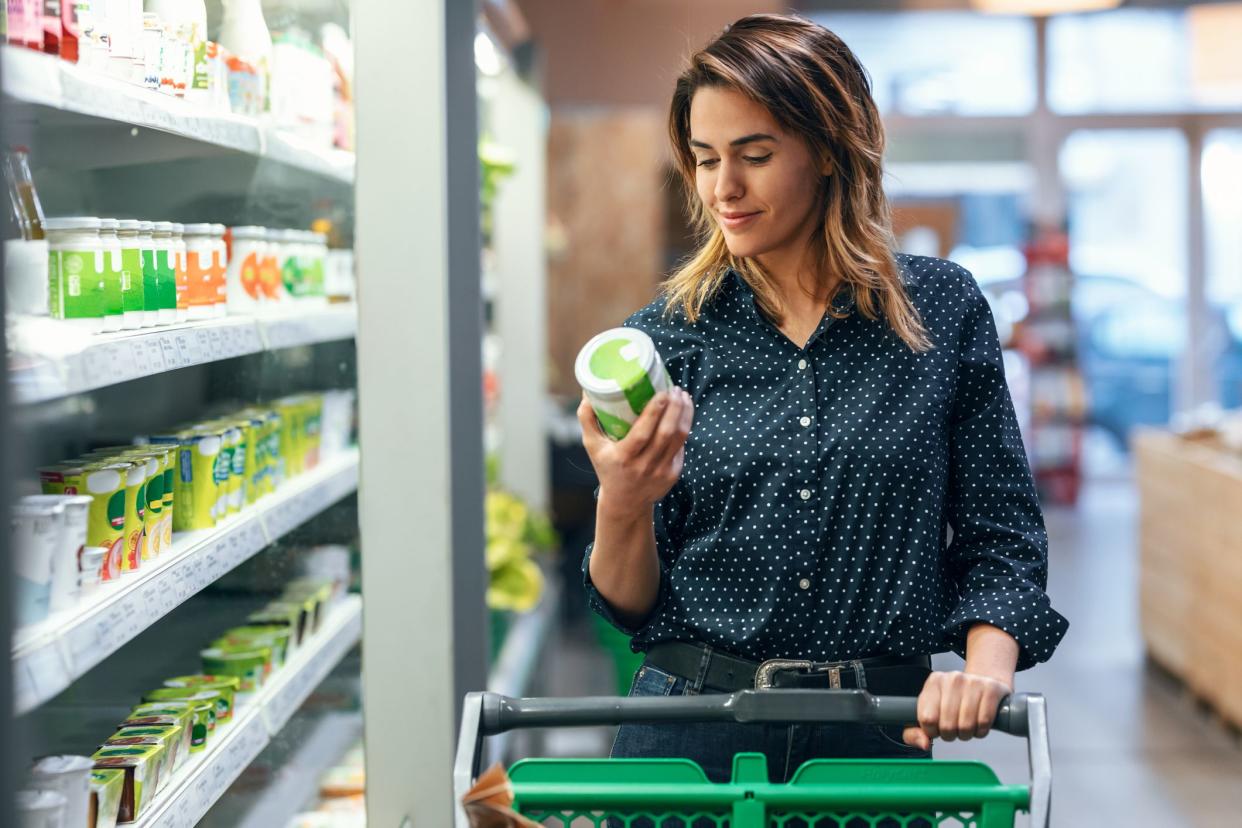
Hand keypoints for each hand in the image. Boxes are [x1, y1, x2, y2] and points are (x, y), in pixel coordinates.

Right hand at [577, 389, 693, 516]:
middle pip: (665, 434)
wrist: (624, 502)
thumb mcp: (592, 446)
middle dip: (674, 408)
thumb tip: (588, 392)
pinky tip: (683, 414)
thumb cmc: (607, 467)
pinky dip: (684, 427)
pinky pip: (681, 447)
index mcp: (622, 458)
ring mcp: (660, 472)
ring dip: (684, 414)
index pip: (641, 434)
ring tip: (683, 396)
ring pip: (679, 438)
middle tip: (675, 389)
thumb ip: (587, 419)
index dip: (654, 413)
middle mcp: (643, 466)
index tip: (662, 392)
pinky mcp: (673, 474)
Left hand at [902, 670, 1013, 749]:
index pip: (927, 719)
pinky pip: (984, 722)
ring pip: (966, 726)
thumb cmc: (955, 701)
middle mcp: (952, 679)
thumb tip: (924, 744)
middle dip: (950, 735)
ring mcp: (972, 682)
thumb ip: (915, 732)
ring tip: (966, 726)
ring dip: (966, 734)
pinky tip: (978, 723)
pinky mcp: (991, 689)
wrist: (984, 684)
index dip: (932, 731)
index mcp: (934, 682)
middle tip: (954, 729)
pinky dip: (981, 731)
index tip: (937, 729)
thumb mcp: (930, 711)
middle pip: (947, 725)